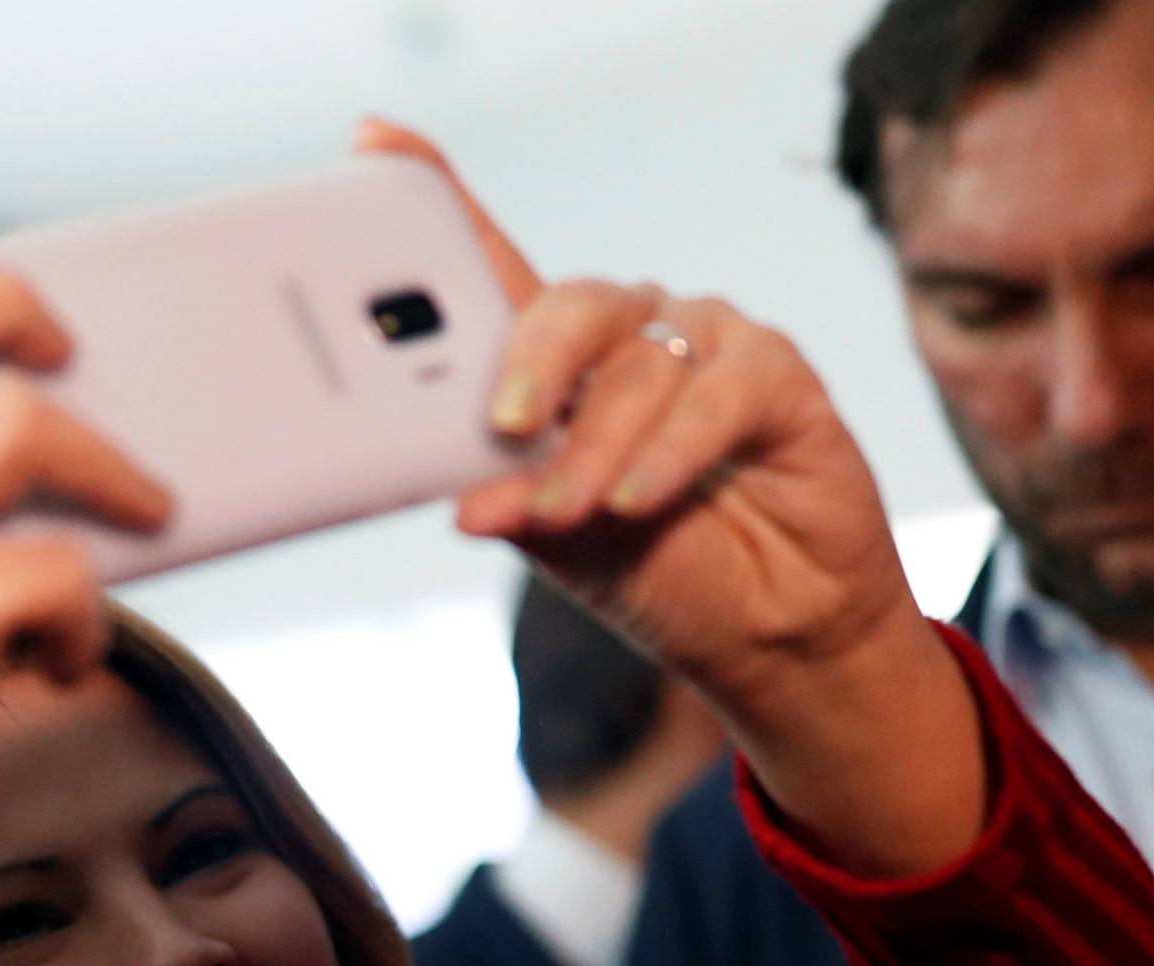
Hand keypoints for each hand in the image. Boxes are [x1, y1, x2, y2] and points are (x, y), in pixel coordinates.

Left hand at [358, 122, 986, 877]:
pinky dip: (671, 452)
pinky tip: (639, 498)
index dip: (446, 200)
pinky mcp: (776, 375)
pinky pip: (715, 393)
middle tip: (504, 424)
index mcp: (567, 368)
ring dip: (599, 444)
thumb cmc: (668, 576)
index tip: (378, 141)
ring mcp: (705, 348)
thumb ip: (519, 505)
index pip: (499, 271)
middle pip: (569, 306)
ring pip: (638, 361)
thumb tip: (463, 503)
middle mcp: (632, 339)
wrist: (770, 635)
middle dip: (531, 366)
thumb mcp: (570, 548)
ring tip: (574, 512)